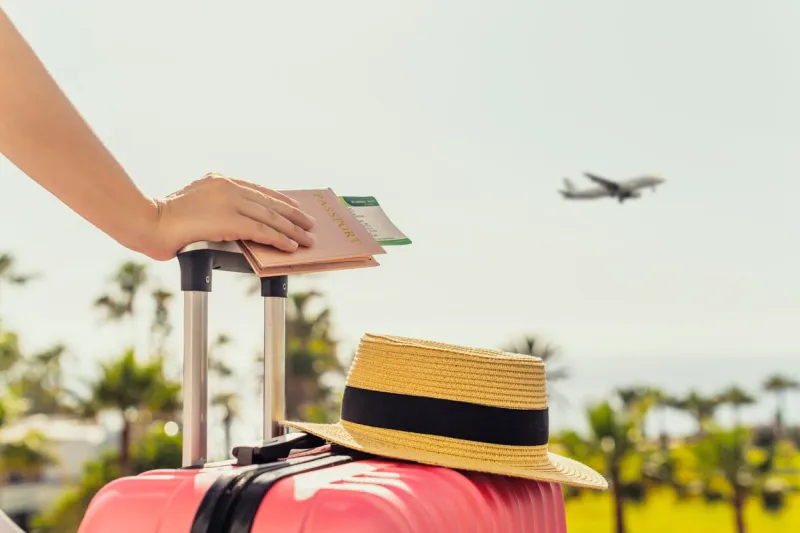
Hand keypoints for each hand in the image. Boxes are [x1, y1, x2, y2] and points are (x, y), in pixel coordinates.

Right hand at [145, 173, 315, 260]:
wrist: (149, 222)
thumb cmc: (165, 220)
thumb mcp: (195, 206)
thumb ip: (216, 208)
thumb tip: (237, 223)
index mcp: (219, 180)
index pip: (258, 190)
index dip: (279, 200)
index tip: (294, 207)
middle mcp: (228, 186)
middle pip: (269, 202)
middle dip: (293, 215)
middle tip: (309, 224)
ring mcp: (229, 201)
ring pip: (270, 216)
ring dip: (292, 229)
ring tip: (307, 238)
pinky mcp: (230, 219)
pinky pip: (262, 230)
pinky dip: (279, 239)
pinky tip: (290, 245)